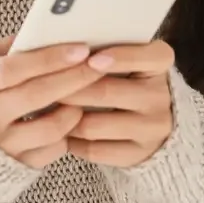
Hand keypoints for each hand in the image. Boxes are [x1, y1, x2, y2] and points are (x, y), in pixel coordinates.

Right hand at [0, 35, 97, 169]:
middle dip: (74, 77)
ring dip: (74, 109)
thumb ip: (3, 49)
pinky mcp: (13, 167)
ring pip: (50, 128)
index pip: (13, 69)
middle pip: (36, 95)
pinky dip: (65, 134)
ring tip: (82, 95)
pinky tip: (68, 119)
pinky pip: (50, 150)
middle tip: (99, 64)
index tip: (80, 48)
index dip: (48, 59)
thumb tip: (41, 33)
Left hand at [56, 39, 176, 167]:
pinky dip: (73, 141)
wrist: (147, 119)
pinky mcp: (139, 155)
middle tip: (41, 86)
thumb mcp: (122, 56)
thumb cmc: (122, 76)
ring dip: (65, 118)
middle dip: (70, 89)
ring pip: (94, 125)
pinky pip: (95, 150)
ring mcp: (153, 128)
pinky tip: (61, 131)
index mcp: (160, 62)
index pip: (147, 56)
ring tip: (45, 109)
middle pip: (107, 91)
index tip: (91, 58)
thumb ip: (100, 48)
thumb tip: (61, 47)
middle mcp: (161, 96)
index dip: (120, 57)